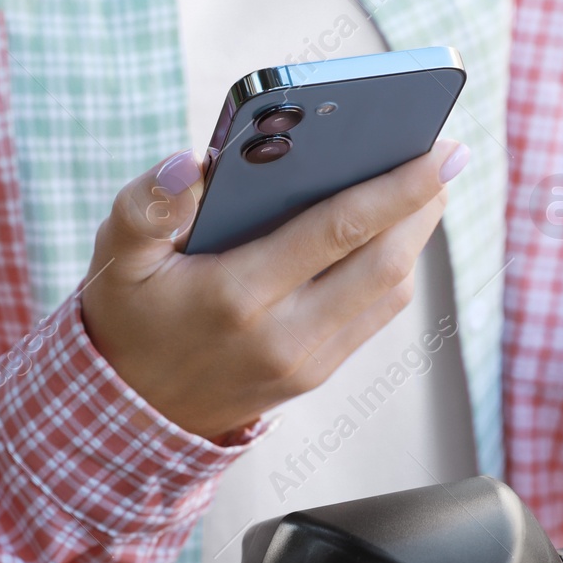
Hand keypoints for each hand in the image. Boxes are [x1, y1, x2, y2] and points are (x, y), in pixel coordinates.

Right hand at [79, 139, 469, 438]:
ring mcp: (305, 363)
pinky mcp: (315, 375)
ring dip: (416, 237)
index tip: (442, 149)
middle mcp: (283, 336)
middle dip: (424, 206)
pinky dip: (393, 268)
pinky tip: (393, 231)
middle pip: (384, 264)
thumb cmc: (129, 317)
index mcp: (237, 297)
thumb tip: (193, 160)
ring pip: (389, 293)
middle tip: (446, 154)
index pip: (338, 231)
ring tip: (425, 186)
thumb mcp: (116, 257)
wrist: (131, 414)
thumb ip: (148, 204)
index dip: (399, 188)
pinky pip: (374, 316)